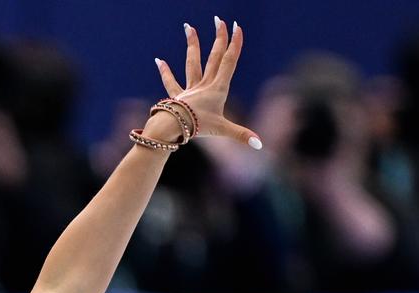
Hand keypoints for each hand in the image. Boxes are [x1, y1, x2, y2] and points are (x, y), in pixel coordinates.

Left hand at [155, 17, 261, 148]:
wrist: (172, 128)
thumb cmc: (197, 127)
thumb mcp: (223, 130)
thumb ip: (242, 135)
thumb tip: (259, 146)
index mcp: (217, 89)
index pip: (228, 62)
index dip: (234, 44)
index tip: (237, 28)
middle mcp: (204, 85)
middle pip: (214, 57)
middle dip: (219, 38)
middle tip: (220, 21)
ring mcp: (189, 90)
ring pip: (192, 63)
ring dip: (192, 45)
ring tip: (189, 28)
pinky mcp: (177, 97)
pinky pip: (170, 82)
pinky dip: (165, 71)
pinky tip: (158, 60)